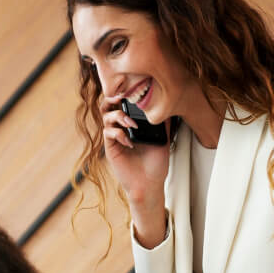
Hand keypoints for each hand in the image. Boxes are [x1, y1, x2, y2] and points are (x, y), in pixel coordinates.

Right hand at [99, 97, 169, 247]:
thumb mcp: (164, 138)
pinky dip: (118, 134)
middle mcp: (122, 128)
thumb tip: (167, 104)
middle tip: (121, 97)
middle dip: (112, 98)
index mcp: (133, 124)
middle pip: (108, 106)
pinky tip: (129, 142)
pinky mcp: (111, 148)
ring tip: (130, 123)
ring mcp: (115, 138)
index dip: (124, 94)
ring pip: (106, 117)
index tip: (133, 89)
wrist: (150, 184)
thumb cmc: (156, 164)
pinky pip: (108, 133)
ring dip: (118, 116)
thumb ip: (162, 122)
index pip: (123, 103)